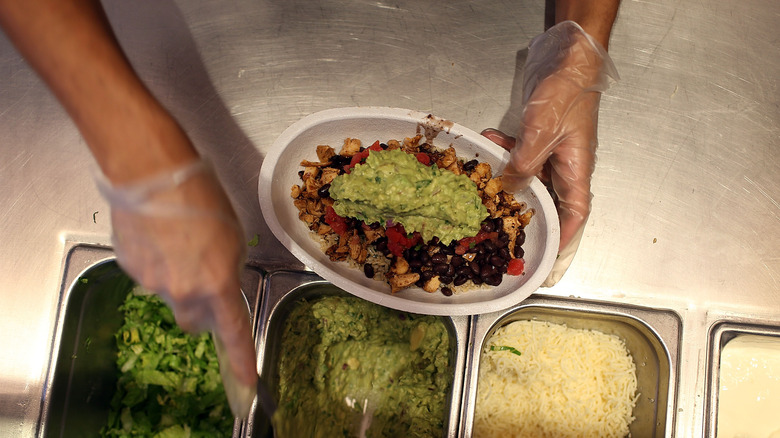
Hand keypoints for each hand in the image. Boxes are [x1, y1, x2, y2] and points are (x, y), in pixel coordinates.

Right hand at [98, 161, 256, 389]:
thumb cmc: (201, 195)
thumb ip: (228, 270)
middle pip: (193, 319)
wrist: (152, 173)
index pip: (233, 332)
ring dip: (177, 280)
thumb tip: (220, 285)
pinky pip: (149, 276)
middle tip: (204, 277)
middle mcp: (184, 290)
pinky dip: (156, 264)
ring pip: (170, 295)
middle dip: (201, 307)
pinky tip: (158, 236)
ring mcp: (153, 281)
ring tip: (178, 241)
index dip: (242, 358)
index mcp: (217, 282)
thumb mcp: (233, 235)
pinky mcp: (130, 268)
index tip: (246, 382)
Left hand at [484, 21, 617, 285]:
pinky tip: (488, 140)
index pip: (575, 214)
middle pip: (547, 200)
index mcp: (576, 170)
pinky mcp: (537, 136)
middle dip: (522, 212)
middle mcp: (565, 165)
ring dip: (505, 177)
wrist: (567, 57)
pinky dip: (503, 150)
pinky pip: (518, 153)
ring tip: (483, 177)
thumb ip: (526, 162)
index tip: (546, 257)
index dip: (563, 238)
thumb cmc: (567, 92)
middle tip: (498, 226)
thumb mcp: (543, 130)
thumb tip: (510, 188)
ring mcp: (550, 150)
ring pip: (526, 177)